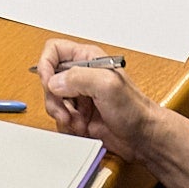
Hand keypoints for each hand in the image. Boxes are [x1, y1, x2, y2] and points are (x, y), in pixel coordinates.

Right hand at [35, 38, 159, 162]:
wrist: (142, 137)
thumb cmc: (135, 110)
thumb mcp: (108, 86)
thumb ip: (79, 77)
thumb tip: (55, 81)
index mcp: (88, 59)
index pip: (54, 50)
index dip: (46, 65)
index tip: (51, 84)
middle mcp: (81, 75)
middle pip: (49, 79)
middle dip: (54, 98)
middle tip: (66, 110)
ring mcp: (79, 96)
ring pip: (52, 100)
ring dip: (62, 114)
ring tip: (78, 120)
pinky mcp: (78, 114)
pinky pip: (59, 118)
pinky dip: (67, 125)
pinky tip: (82, 127)